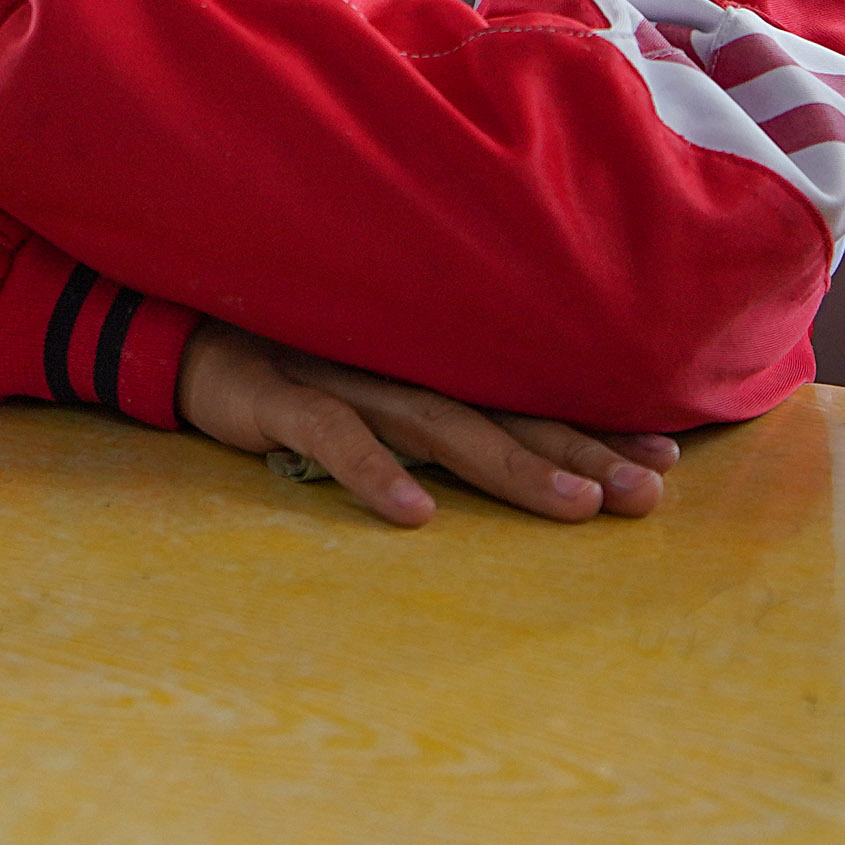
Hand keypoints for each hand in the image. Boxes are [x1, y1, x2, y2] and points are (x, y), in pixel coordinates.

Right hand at [174, 323, 676, 529]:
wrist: (176, 331)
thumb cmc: (284, 361)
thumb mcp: (366, 382)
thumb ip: (431, 410)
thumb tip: (517, 452)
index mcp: (425, 367)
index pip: (526, 399)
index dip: (595, 430)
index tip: (668, 462)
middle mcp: (401, 368)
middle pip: (505, 415)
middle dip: (581, 456)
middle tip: (649, 495)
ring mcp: (344, 379)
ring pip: (442, 424)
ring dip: (512, 465)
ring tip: (573, 506)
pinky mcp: (282, 398)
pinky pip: (335, 438)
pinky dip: (375, 471)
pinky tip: (417, 514)